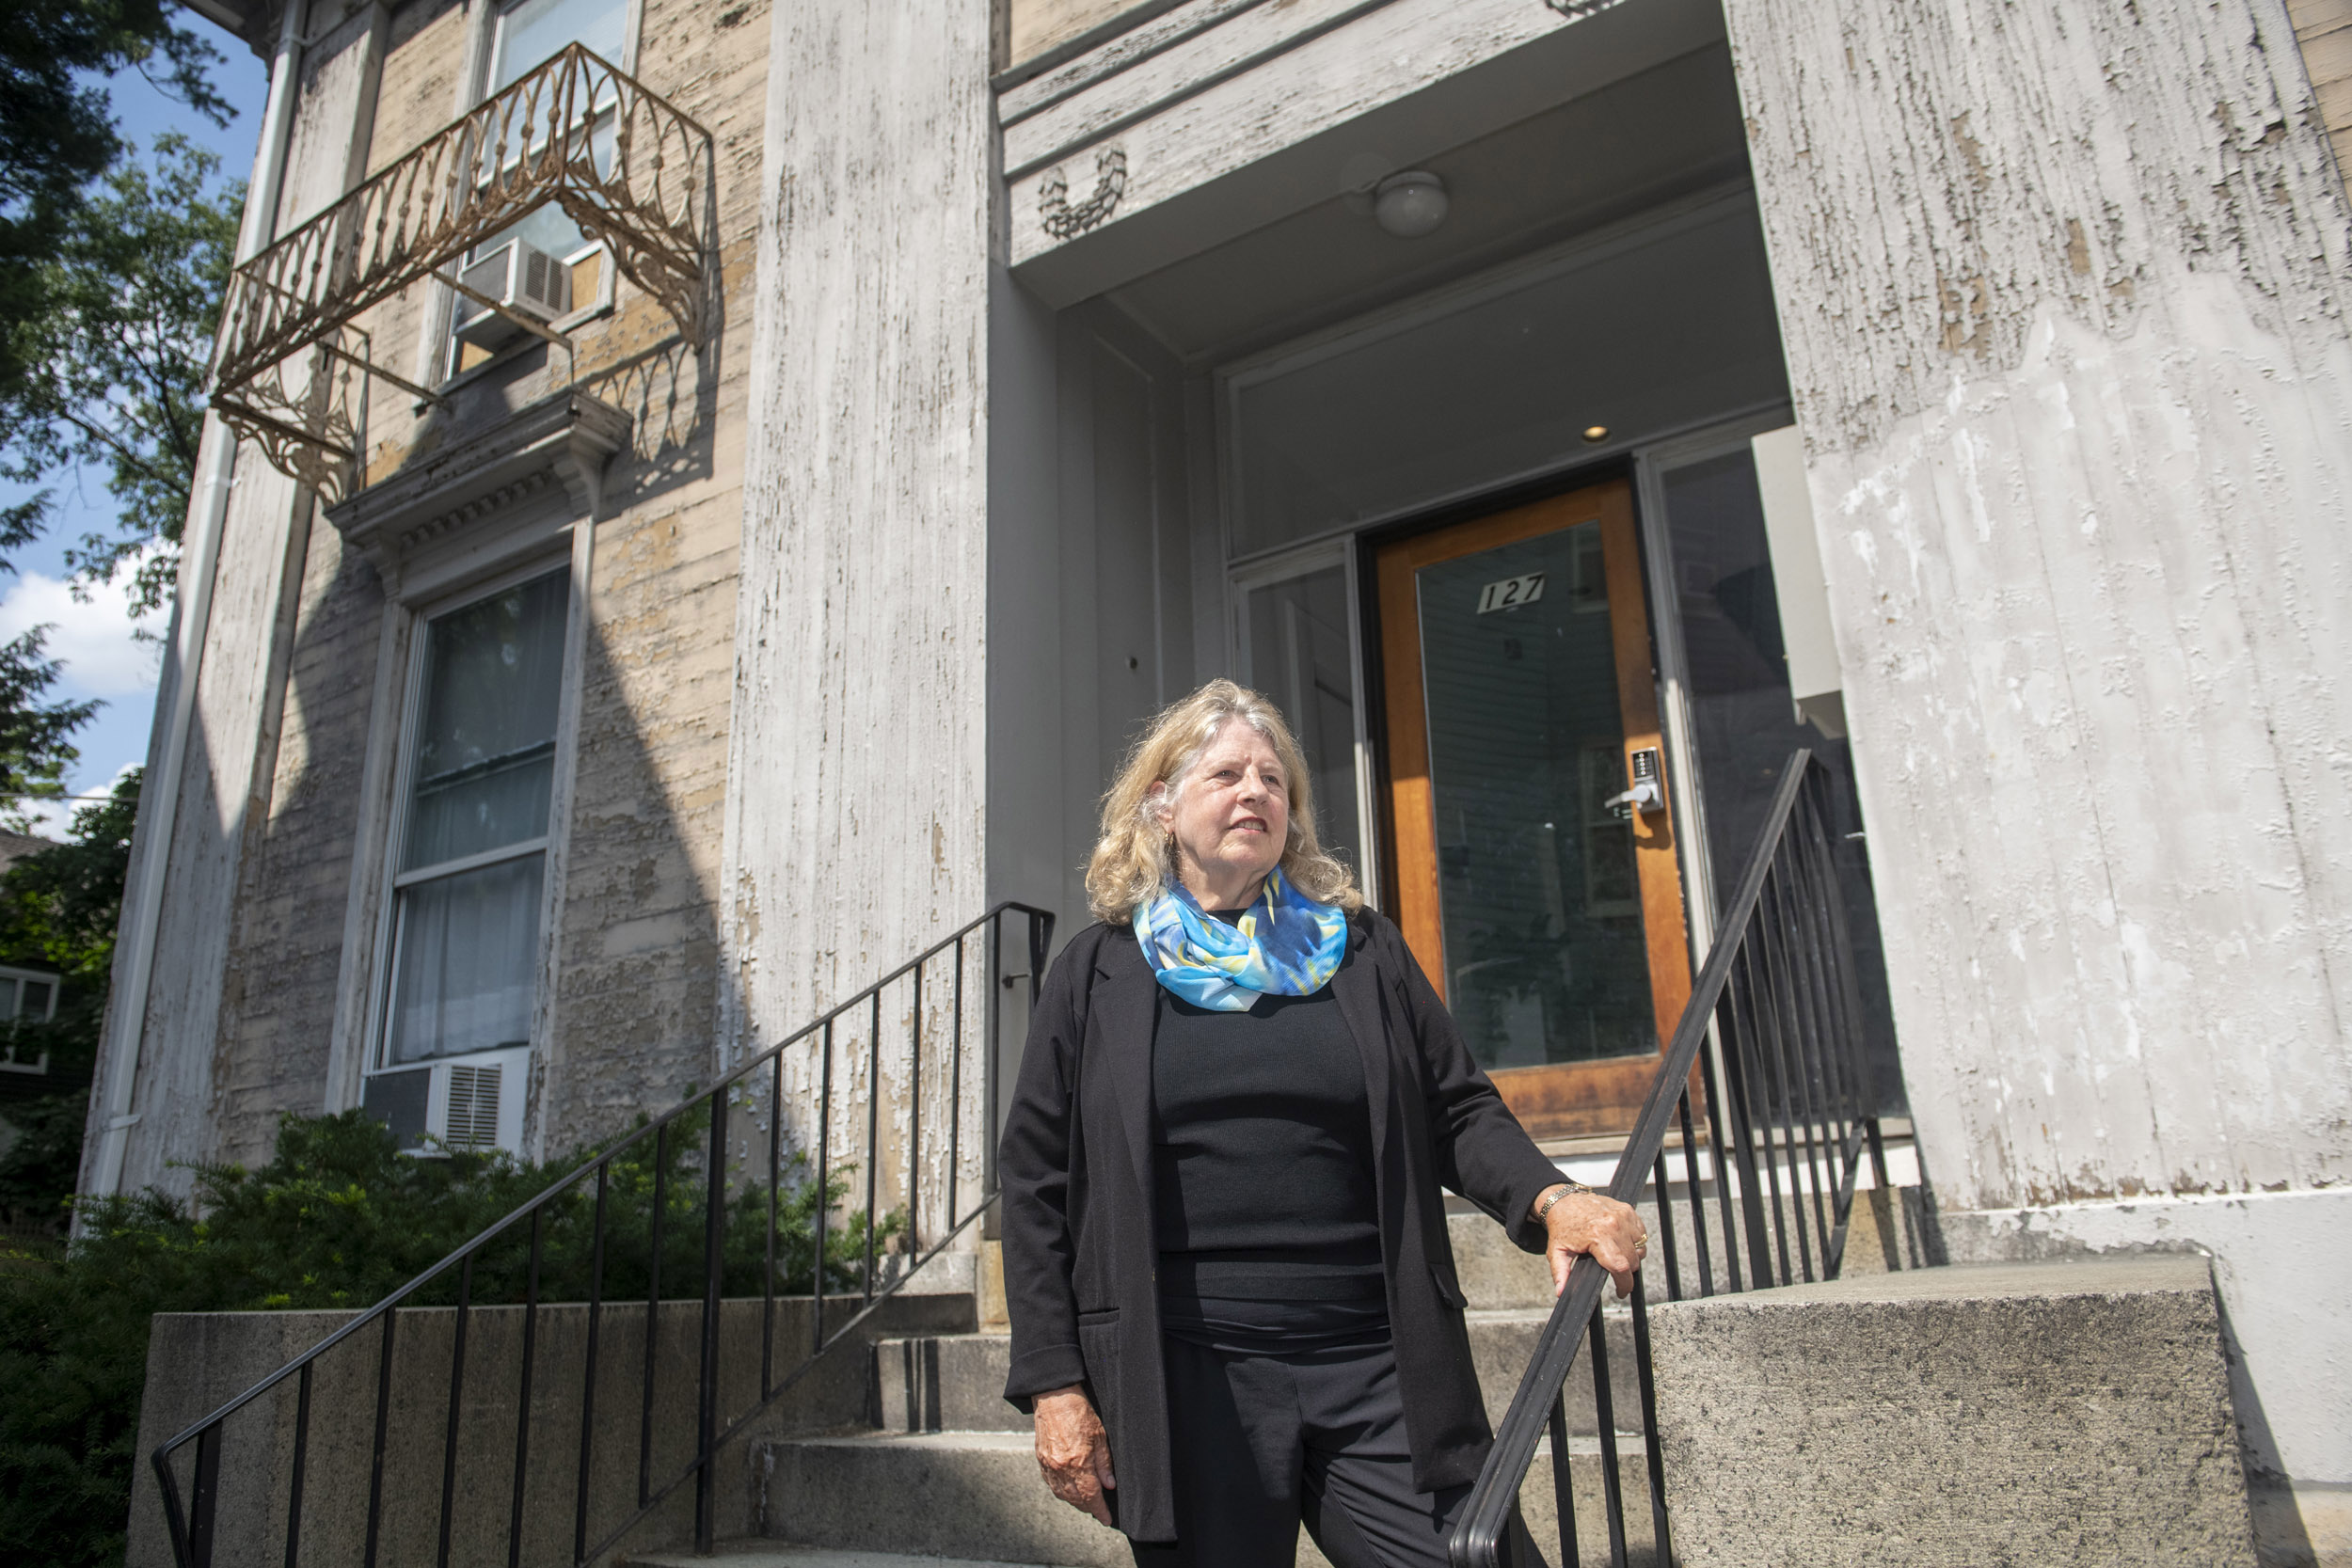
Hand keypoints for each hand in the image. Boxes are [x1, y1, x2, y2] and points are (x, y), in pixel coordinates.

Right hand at [1033, 1384, 1115, 1524]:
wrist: (1055, 1397)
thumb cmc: (1079, 1412)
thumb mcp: (1100, 1436)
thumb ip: (1104, 1464)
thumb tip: (1109, 1485)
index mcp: (1078, 1463)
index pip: (1091, 1496)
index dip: (1100, 1510)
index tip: (1106, 1518)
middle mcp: (1061, 1468)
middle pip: (1076, 1499)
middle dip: (1089, 1507)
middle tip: (1099, 1510)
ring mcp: (1049, 1465)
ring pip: (1062, 1494)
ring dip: (1075, 1502)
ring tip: (1086, 1503)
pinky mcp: (1041, 1460)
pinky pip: (1051, 1484)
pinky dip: (1062, 1491)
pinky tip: (1069, 1490)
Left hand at [1534, 1184, 1646, 1299]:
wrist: (1564, 1201)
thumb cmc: (1562, 1225)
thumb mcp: (1556, 1252)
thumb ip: (1560, 1274)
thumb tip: (1562, 1291)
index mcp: (1597, 1236)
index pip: (1621, 1267)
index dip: (1624, 1284)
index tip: (1622, 1291)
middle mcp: (1613, 1225)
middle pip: (1633, 1260)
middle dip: (1626, 1272)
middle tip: (1613, 1271)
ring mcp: (1623, 1216)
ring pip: (1640, 1248)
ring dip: (1632, 1256)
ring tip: (1616, 1256)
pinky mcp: (1628, 1210)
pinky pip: (1641, 1234)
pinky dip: (1635, 1242)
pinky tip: (1622, 1243)